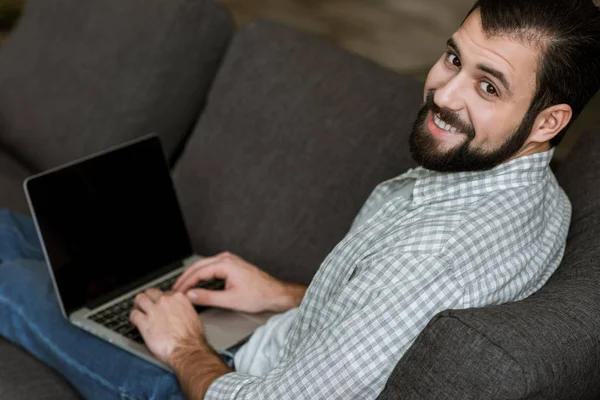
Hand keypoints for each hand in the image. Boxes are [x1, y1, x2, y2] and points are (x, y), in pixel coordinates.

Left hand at [130, 288, 204, 366]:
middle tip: (146, 304)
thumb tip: (179, 313)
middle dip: (148, 298)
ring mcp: (154, 311)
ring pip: (140, 299)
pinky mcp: (144, 323)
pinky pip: (133, 314)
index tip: (160, 303)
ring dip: (138, 305)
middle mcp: (165, 301)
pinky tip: (134, 321)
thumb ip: (183, 310)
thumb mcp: (193, 317)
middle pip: (151, 292)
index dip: (161, 299)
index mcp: (179, 299)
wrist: (187, 349)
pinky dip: (133, 317)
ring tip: (138, 310)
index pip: (165, 292)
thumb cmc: (193, 338)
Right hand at [172, 252, 305, 312]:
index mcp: (225, 264)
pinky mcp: (232, 264)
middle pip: (199, 266)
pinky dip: (202, 274)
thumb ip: (208, 297)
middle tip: (174, 289)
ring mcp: (230, 260)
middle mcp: (227, 259)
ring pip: (204, 265)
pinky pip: (211, 267)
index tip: (176, 292)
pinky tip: (197, 282)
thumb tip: (190, 296)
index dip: (185, 283)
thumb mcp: (230, 300)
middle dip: (185, 277)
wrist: (275, 293)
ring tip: (182, 286)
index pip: (198, 272)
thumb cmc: (258, 296)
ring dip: (193, 275)